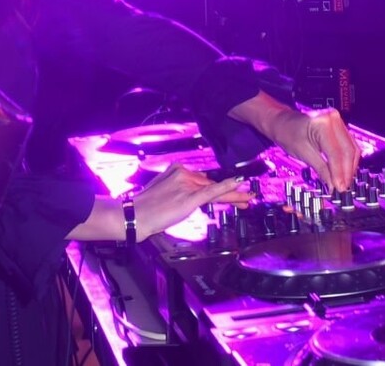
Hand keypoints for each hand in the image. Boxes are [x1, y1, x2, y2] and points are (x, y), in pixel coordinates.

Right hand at [130, 164, 252, 237]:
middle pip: (212, 184)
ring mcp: (187, 185)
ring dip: (234, 195)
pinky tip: (238, 185)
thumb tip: (192, 194)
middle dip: (230, 192)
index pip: (203, 180)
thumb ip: (178, 189)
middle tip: (246, 195)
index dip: (219, 187)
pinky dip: (227, 188)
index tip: (231, 189)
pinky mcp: (190, 197)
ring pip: (215, 190)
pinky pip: (212, 192)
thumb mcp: (162, 190)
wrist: (135, 215)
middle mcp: (184, 174)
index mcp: (177, 169)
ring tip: (248, 197)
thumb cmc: (145, 207)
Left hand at [268, 107, 359, 189]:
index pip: (337, 153)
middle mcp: (333, 119)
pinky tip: (344, 172)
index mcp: (322, 124)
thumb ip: (321, 169)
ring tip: (343, 183)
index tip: (339, 188)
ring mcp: (338, 121)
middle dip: (347, 171)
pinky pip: (348, 145)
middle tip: (342, 188)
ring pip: (351, 148)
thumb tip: (333, 185)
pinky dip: (346, 159)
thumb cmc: (287, 134)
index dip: (339, 173)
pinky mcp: (339, 127)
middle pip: (348, 150)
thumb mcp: (303, 154)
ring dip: (349, 167)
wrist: (282, 122)